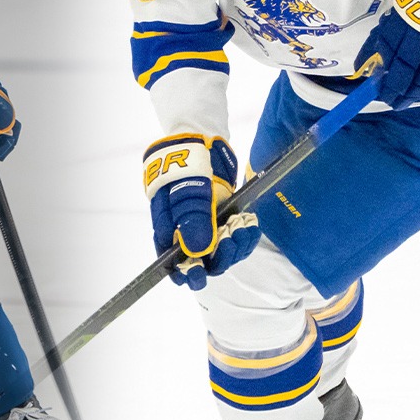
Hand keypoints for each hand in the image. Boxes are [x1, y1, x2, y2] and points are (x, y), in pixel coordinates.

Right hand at [143, 134, 258, 288]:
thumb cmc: (184, 169)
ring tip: (243, 227)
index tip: (200, 273)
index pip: (177, 268)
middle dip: (221, 256)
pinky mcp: (225, 221)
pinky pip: (237, 239)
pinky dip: (245, 235)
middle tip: (230, 238)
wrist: (199, 145)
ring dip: (236, 246)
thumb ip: (192, 222)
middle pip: (206, 264)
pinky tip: (250, 224)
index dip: (189, 274)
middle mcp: (189, 237)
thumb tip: (198, 253)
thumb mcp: (186, 194)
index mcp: (170, 235)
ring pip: (225, 253)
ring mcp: (208, 229)